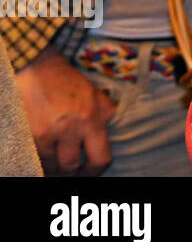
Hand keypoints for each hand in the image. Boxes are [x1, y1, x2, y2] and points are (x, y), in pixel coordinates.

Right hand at [14, 46, 116, 174]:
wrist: (40, 70)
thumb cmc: (70, 83)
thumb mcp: (96, 95)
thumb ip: (106, 115)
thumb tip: (111, 134)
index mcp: (91, 118)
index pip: (100, 157)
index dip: (97, 170)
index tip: (94, 171)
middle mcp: (70, 128)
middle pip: (72, 166)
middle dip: (73, 169)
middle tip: (74, 168)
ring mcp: (47, 133)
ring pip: (52, 164)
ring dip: (56, 162)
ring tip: (59, 152)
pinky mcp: (30, 134)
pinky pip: (37, 156)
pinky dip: (42, 155)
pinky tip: (46, 145)